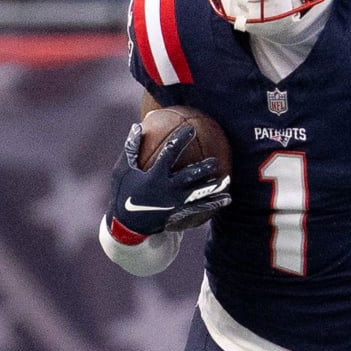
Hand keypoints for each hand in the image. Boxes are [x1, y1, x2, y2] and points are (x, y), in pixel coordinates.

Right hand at [109, 123, 230, 237]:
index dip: (180, 140)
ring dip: (214, 187)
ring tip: (228, 181)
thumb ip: (131, 148)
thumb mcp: (122, 169)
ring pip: (198, 194)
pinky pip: (200, 208)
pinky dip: (214, 203)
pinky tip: (228, 199)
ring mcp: (174, 202)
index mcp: (154, 176)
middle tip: (215, 160)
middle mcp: (167, 189)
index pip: (170, 153)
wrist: (126, 224)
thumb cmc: (123, 192)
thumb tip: (138, 126)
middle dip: (203, 168)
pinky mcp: (179, 212)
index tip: (190, 129)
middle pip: (189, 176)